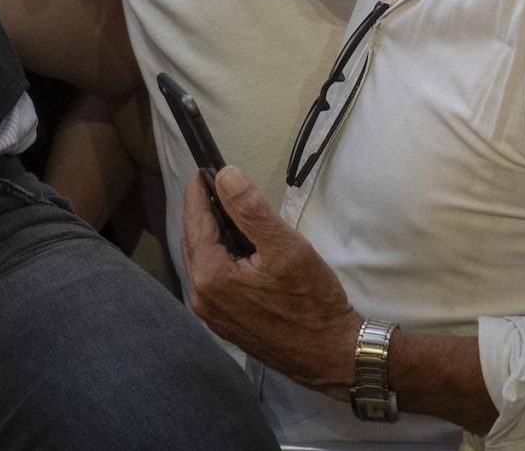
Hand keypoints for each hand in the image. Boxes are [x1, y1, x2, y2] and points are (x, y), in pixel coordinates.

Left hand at [181, 166, 359, 395]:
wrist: (331, 354)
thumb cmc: (312, 301)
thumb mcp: (286, 247)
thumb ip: (251, 210)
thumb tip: (225, 176)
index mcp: (211, 277)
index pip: (195, 223)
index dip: (198, 193)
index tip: (202, 170)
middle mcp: (201, 298)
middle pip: (193, 242)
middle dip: (203, 212)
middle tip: (216, 186)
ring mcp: (211, 314)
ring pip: (201, 262)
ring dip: (211, 235)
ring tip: (228, 212)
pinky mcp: (224, 323)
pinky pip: (211, 281)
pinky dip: (218, 258)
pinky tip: (237, 248)